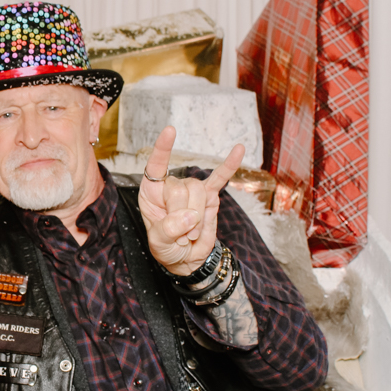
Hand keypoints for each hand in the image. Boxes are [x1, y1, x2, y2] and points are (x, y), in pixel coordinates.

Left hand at [138, 126, 244, 275]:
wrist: (187, 259)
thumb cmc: (167, 247)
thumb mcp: (159, 243)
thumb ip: (169, 229)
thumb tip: (191, 215)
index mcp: (152, 192)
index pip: (156, 166)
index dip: (163, 149)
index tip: (170, 131)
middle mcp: (172, 186)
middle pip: (182, 188)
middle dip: (183, 216)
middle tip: (181, 236)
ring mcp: (192, 189)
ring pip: (199, 192)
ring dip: (198, 219)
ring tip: (191, 234)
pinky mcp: (210, 196)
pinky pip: (220, 179)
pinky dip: (229, 166)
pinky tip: (239, 149)